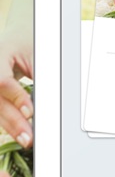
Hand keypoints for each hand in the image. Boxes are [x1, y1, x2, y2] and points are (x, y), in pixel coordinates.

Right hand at [0, 31, 32, 146]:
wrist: (16, 36)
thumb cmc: (27, 42)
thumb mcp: (35, 52)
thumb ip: (40, 74)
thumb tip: (47, 102)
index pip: (2, 81)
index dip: (16, 98)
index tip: (31, 112)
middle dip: (13, 120)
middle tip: (29, 137)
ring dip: (10, 126)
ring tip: (26, 139)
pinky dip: (6, 120)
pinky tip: (17, 131)